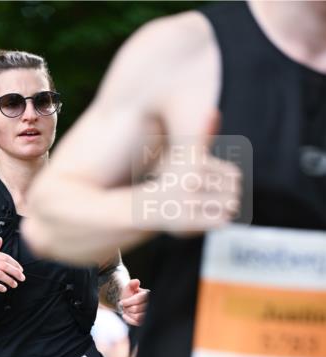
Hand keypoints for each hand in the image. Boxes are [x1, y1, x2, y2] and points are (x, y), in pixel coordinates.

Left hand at [119, 278, 148, 325]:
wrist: (129, 304)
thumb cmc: (130, 296)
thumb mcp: (130, 288)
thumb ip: (132, 284)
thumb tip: (136, 281)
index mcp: (147, 294)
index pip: (138, 299)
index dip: (128, 302)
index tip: (121, 302)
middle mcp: (150, 304)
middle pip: (136, 309)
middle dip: (127, 308)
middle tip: (124, 307)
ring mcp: (149, 314)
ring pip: (138, 317)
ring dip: (129, 314)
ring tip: (126, 311)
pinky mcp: (146, 321)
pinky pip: (138, 323)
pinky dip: (129, 320)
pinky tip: (125, 316)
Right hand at [141, 111, 241, 234]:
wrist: (148, 207)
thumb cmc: (173, 179)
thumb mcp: (187, 154)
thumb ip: (204, 135)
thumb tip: (213, 111)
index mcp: (195, 162)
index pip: (234, 174)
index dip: (230, 181)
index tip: (216, 183)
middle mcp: (191, 179)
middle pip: (234, 189)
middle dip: (231, 195)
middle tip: (219, 199)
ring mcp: (189, 201)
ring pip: (230, 205)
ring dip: (227, 209)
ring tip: (217, 210)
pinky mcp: (187, 221)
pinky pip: (220, 221)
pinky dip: (220, 221)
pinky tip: (211, 220)